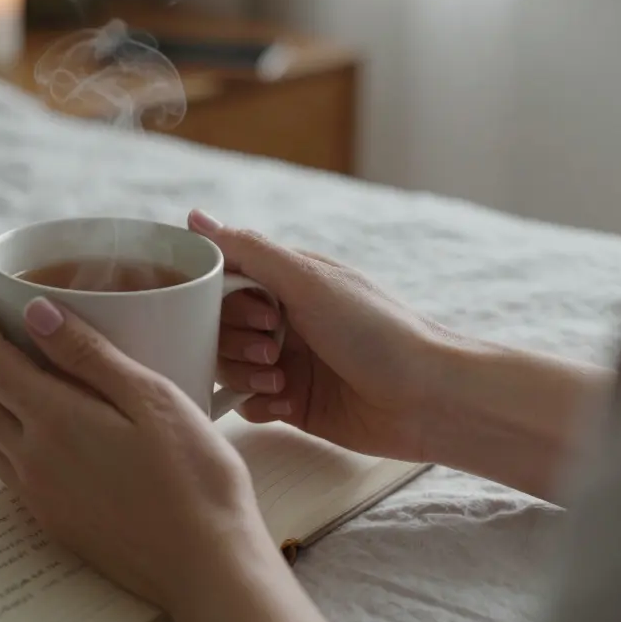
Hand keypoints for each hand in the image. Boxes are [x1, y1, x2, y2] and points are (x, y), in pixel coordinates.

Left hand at [0, 287, 316, 621]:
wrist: (207, 565)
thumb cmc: (196, 477)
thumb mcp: (152, 398)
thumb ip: (90, 354)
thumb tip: (37, 312)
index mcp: (54, 420)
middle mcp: (33, 459)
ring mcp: (39, 494)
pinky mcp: (53, 520)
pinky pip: (4, 467)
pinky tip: (25, 426)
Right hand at [190, 209, 457, 462]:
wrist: (427, 398)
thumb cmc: (376, 329)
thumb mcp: (309, 280)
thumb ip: (248, 250)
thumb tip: (193, 217)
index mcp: (286, 282)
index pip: (222, 282)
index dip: (222, 300)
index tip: (257, 312)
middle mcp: (283, 319)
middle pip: (218, 328)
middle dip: (236, 341)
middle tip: (274, 348)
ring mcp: (287, 362)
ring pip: (228, 366)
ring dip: (245, 374)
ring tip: (280, 380)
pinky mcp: (292, 404)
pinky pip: (247, 403)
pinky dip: (257, 404)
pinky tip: (284, 404)